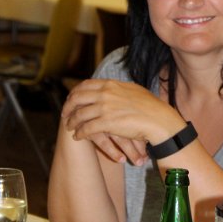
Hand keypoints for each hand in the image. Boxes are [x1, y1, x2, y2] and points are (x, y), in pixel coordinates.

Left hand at [62, 78, 181, 160]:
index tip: (71, 100)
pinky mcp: (107, 122)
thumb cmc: (149, 106)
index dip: (74, 93)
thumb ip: (117, 88)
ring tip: (70, 127)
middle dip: (68, 107)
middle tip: (65, 114)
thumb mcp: (131, 90)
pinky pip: (86, 128)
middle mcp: (105, 94)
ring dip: (72, 122)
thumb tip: (109, 86)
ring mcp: (105, 108)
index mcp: (111, 84)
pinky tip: (78, 136)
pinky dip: (80, 133)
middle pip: (78, 98)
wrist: (157, 119)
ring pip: (80, 114)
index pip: (84, 85)